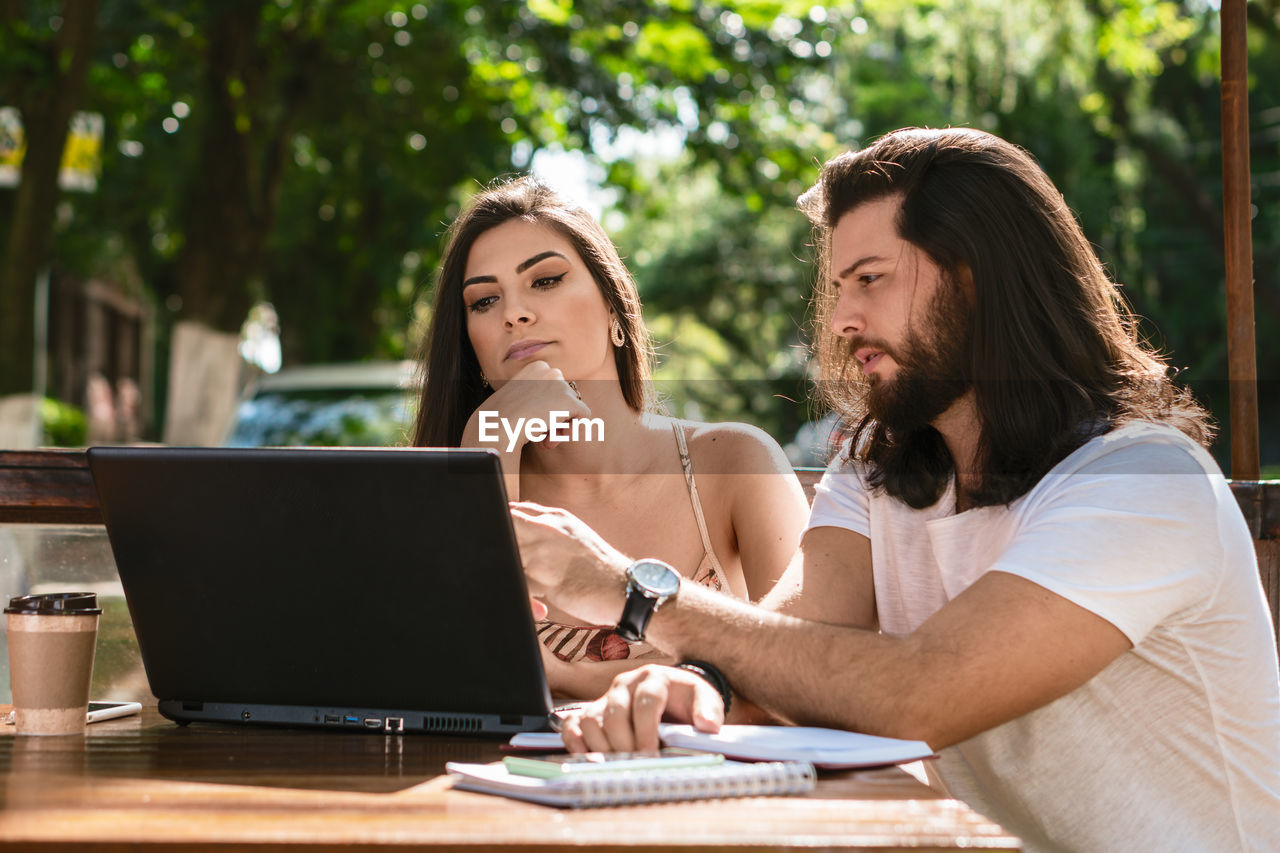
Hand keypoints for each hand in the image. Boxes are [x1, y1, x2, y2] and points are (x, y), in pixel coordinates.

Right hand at [467, 360, 589, 452]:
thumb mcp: (519, 400)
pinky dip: (572, 431)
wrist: (498, 424)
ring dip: (560, 427)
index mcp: (537, 367)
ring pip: (573, 409)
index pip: (554, 388)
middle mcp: (551, 370)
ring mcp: (561, 385)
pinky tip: (553, 438)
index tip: (532, 419)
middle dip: (555, 417)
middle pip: (564, 398)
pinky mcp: (570, 401)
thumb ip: (538, 398)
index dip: (547, 407)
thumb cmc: (503, 417)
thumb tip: (556, 409)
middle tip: (541, 433)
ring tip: (545, 439)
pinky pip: (584, 417)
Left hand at [511, 501, 630, 627]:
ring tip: (532, 589)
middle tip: (507, 567)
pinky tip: (540, 604)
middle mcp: (548, 527)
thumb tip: (520, 536)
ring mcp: (544, 550)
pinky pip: (517, 581)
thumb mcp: (576, 539)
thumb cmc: (600, 571)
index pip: (513, 510)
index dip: (504, 529)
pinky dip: (524, 596)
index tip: (502, 544)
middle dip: (499, 548)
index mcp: (557, 517)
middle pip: (504, 529)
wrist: (627, 590)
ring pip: (507, 554)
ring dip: (513, 573)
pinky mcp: (544, 576)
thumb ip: (548, 533)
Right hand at [557, 665, 724, 752]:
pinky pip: (572, 726)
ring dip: (601, 749)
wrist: (671, 698)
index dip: (647, 731)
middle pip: (614, 714)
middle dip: (624, 744)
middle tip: (634, 766)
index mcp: (653, 678)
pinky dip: (576, 744)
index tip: (652, 756)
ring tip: (617, 767)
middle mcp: (624, 684)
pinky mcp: (590, 712)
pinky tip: (590, 761)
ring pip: (591, 721)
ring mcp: (605, 698)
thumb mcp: (705, 700)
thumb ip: (709, 710)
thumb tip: (708, 725)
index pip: (646, 702)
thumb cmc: (686, 702)